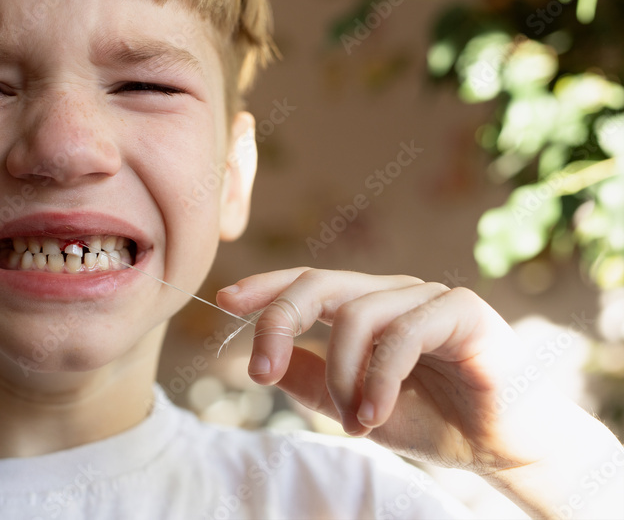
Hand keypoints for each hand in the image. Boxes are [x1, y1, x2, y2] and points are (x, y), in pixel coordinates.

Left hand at [216, 268, 590, 476]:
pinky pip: (403, 335)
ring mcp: (428, 296)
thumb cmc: (431, 420)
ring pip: (356, 315)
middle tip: (259, 374)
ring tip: (356, 422)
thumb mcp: (355, 405)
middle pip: (319, 284)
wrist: (504, 447)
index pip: (307, 283)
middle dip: (278, 322)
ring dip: (342, 376)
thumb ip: (312, 381)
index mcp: (366, 306)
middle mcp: (392, 293)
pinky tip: (375, 417)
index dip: (265, 286)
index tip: (224, 301)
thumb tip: (264, 360)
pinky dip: (379, 380)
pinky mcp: (463, 311)